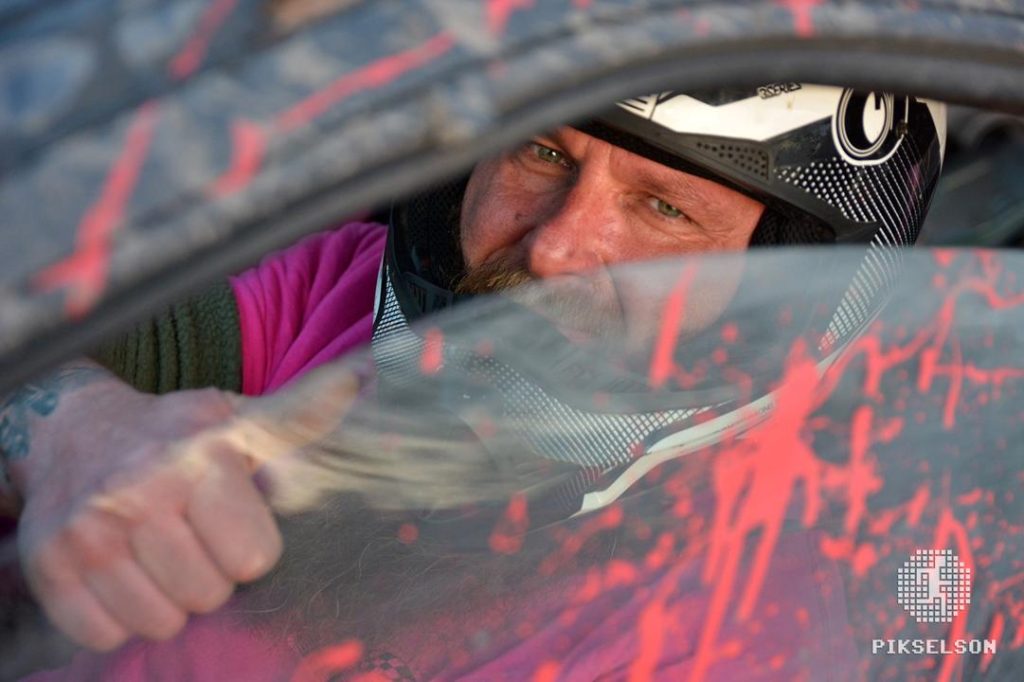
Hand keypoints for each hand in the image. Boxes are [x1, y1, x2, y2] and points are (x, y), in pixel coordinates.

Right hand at [15, 367, 356, 651]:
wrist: (76, 431)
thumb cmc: (179, 432)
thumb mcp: (244, 419)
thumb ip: (303, 415)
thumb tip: (365, 376)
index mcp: (200, 457)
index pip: (254, 558)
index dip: (250, 548)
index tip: (233, 522)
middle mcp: (139, 490)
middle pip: (209, 595)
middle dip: (211, 575)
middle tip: (193, 538)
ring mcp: (87, 530)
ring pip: (159, 621)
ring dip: (168, 599)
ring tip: (160, 554)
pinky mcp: (48, 563)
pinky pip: (104, 634)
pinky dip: (119, 616)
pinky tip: (123, 572)